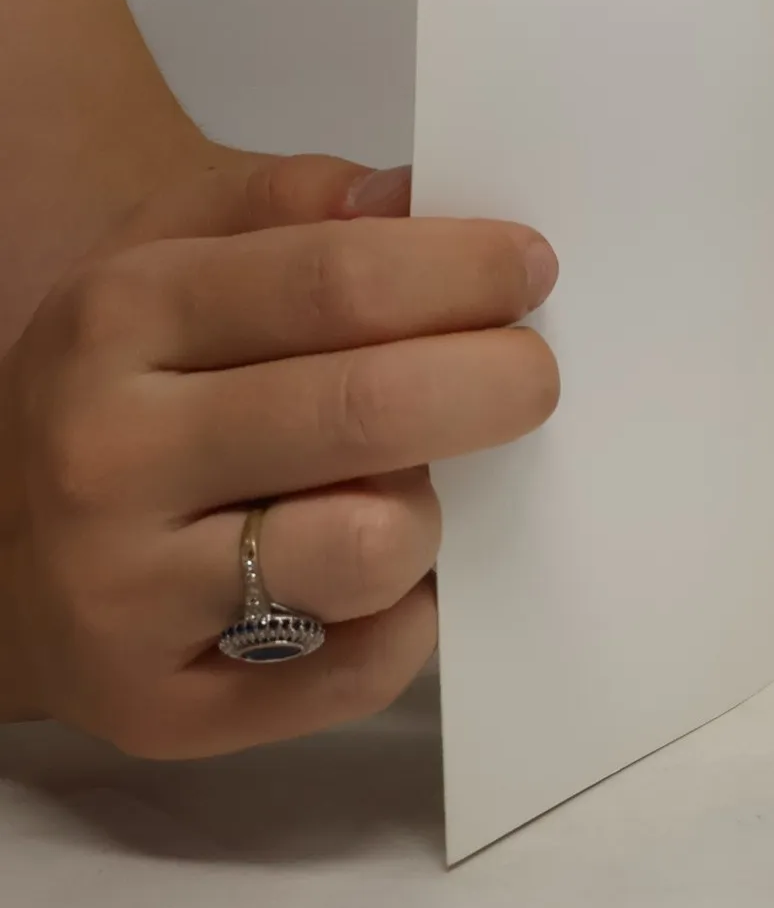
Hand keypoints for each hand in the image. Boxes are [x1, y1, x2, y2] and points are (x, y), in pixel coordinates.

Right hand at [0, 151, 558, 752]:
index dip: (465, 271)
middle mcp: (108, 457)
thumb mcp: (175, 247)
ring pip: (374, 549)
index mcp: (120, 318)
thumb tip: (412, 196)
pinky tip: (370, 574)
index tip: (531, 268)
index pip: (339, 282)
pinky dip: (403, 616)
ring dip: (428, 511)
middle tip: (532, 373)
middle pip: (370, 411)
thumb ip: (298, 203)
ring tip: (401, 484)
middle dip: (498, 382)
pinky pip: (364, 670)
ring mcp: (126, 596)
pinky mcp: (165, 712)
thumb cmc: (135, 373)